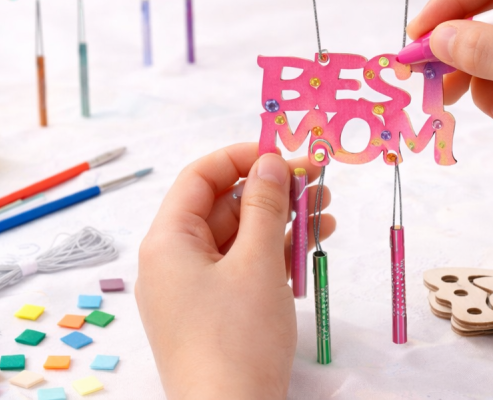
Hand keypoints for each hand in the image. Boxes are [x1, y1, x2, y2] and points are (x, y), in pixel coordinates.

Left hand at [136, 144, 335, 399]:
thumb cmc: (237, 340)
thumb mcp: (257, 263)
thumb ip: (265, 205)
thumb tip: (270, 161)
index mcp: (166, 242)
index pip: (199, 178)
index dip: (241, 158)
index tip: (284, 152)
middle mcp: (171, 262)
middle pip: (221, 207)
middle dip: (270, 190)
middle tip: (316, 180)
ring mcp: (191, 291)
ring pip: (236, 239)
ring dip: (279, 221)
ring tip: (326, 208)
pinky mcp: (211, 315)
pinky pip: (240, 270)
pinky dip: (273, 255)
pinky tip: (312, 244)